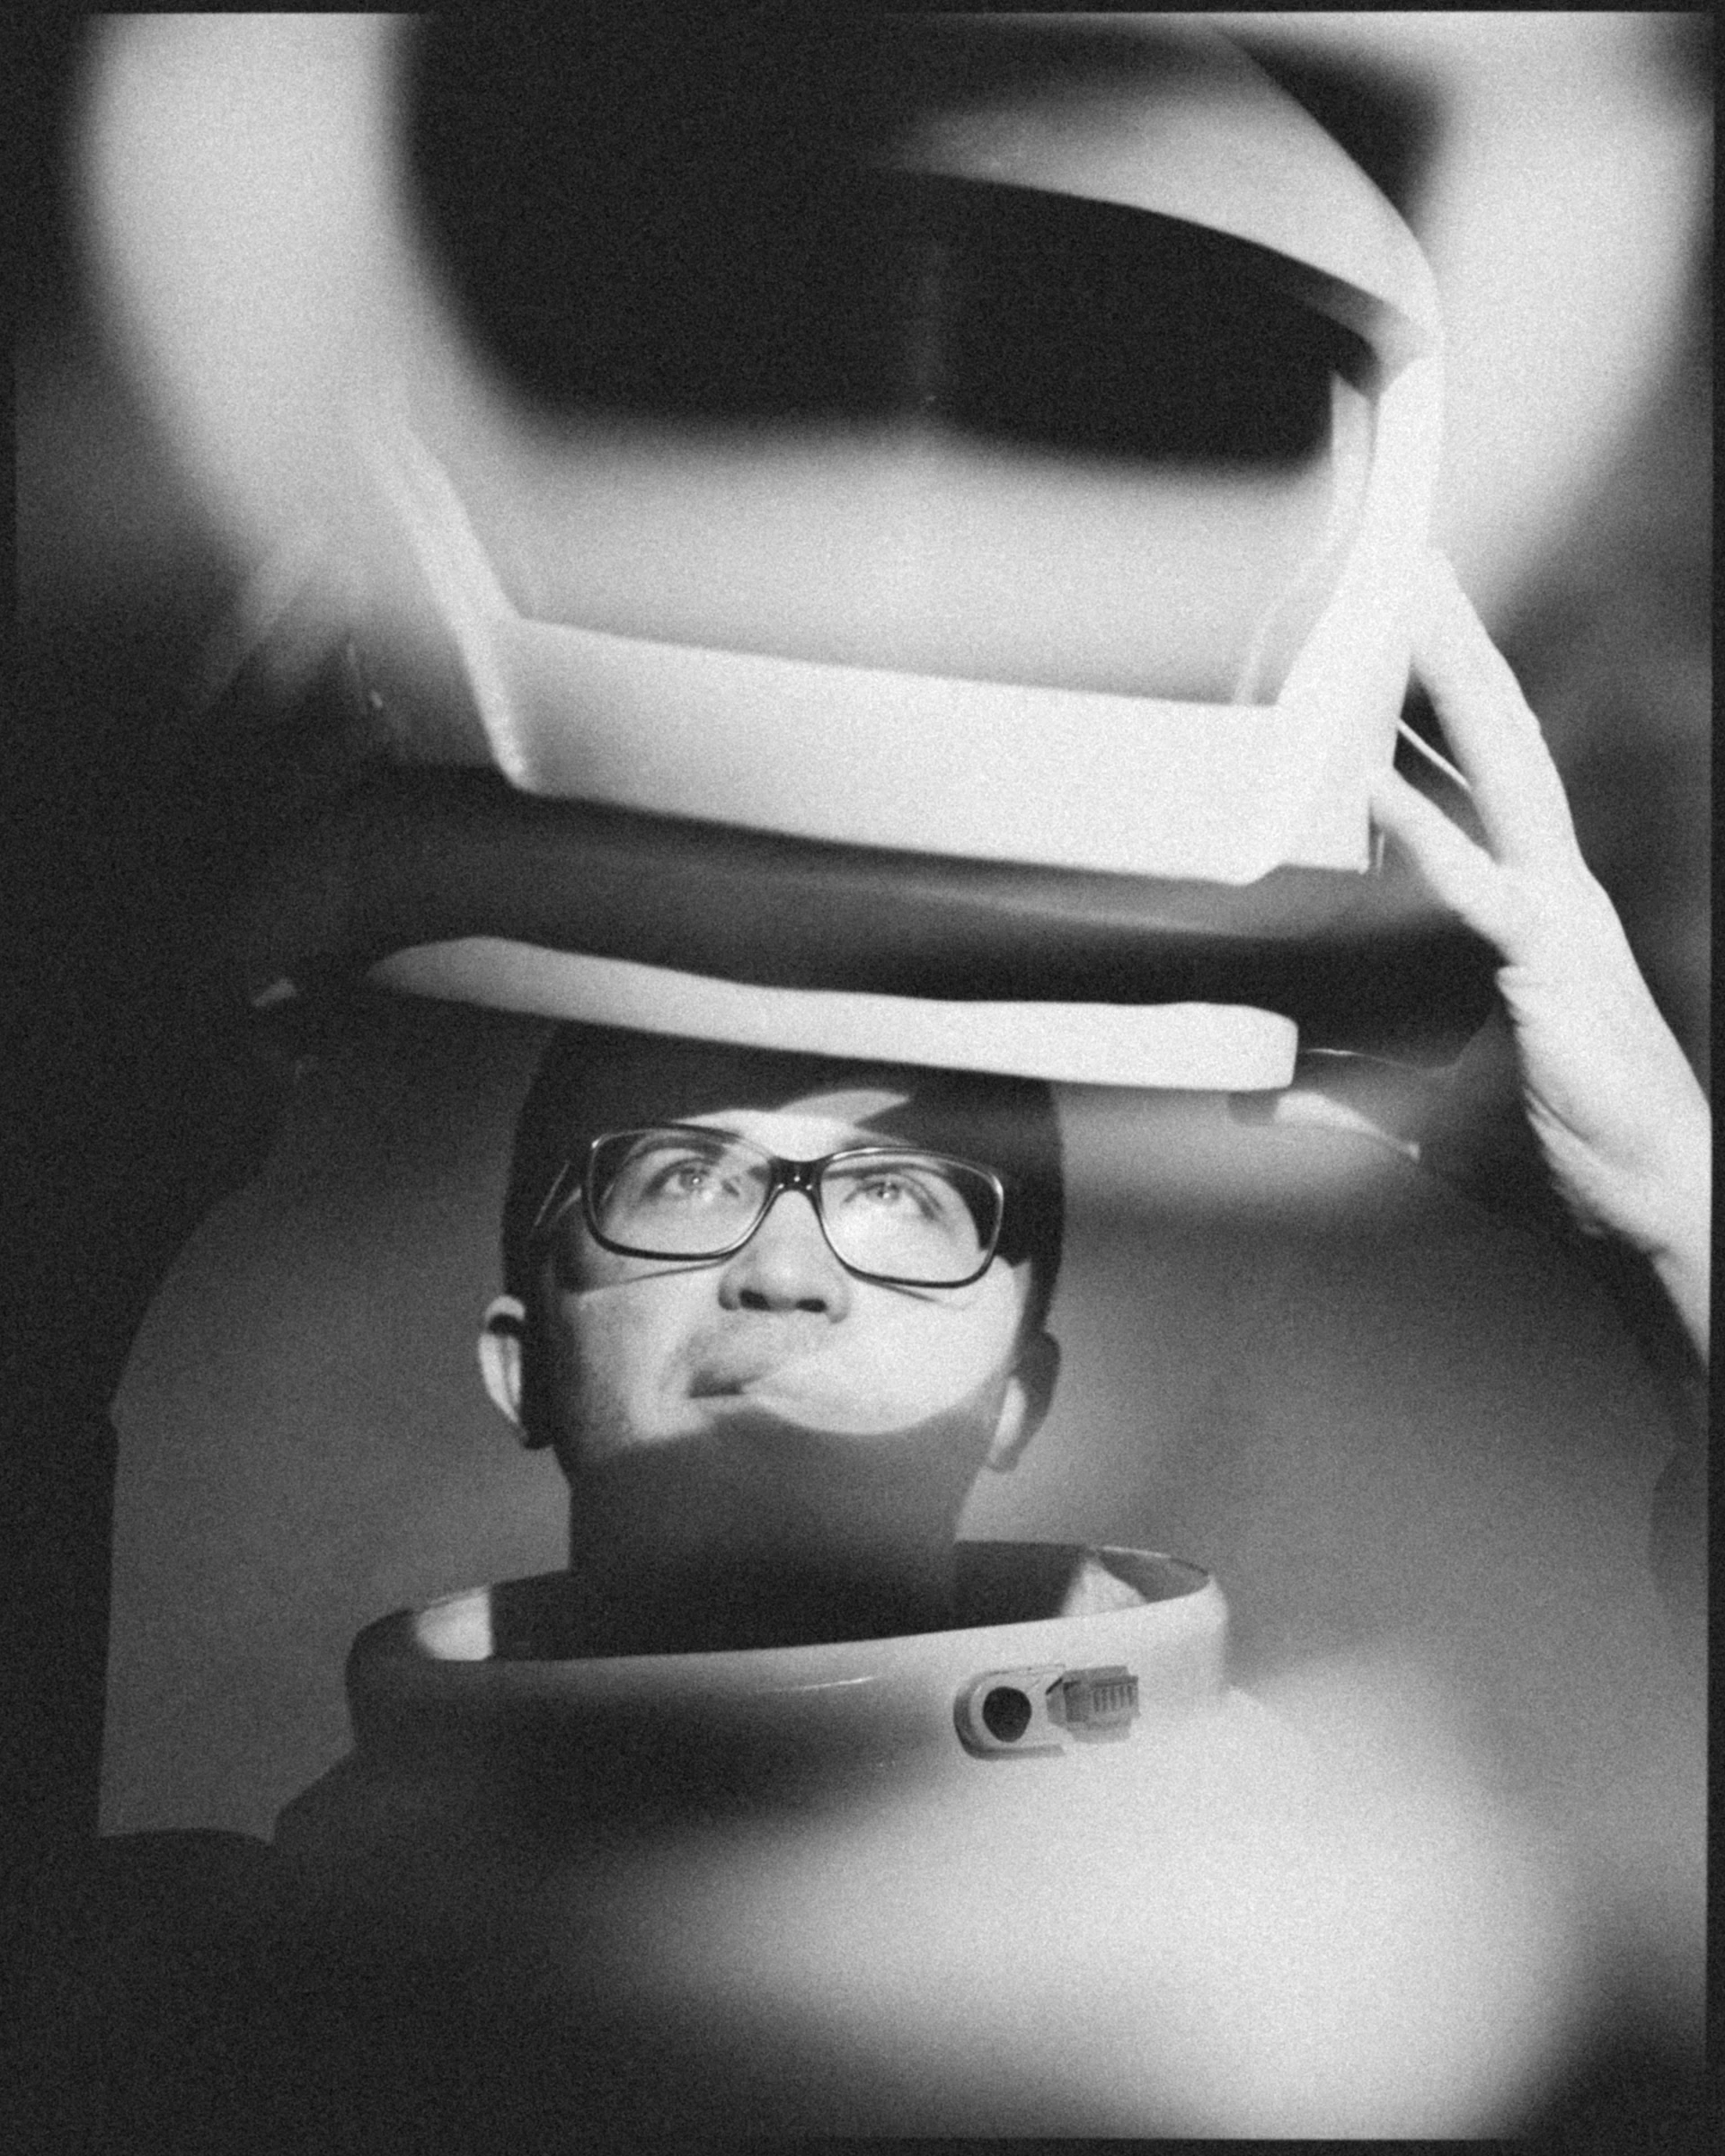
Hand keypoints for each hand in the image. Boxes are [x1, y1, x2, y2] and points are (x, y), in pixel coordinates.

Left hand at [1369, 553, 1709, 1359]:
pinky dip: (1423, 834)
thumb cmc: (1548, 1150)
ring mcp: (1554, 919)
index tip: (1402, 629)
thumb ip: (1339, 1091)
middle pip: (1498, 743)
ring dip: (1454, 690)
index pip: (1482, 777)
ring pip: (1502, 777)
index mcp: (1527, 904)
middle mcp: (1548, 889)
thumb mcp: (1419, 1112)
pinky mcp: (1546, 969)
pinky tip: (1371, 784)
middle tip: (1415, 564)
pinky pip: (1476, 890)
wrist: (1645, 1208)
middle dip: (1455, 651)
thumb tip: (1258, 1096)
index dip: (1446, 701)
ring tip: (1412, 608)